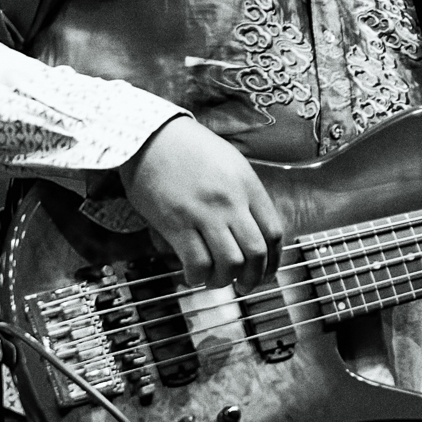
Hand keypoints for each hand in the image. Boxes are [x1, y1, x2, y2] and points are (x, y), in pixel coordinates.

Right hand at [119, 116, 284, 289]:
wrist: (147, 135)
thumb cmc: (188, 148)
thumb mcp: (229, 163)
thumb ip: (244, 195)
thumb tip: (251, 230)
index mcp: (248, 185)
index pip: (274, 233)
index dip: (273, 261)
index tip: (266, 272)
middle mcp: (231, 201)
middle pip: (256, 253)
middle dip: (254, 277)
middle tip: (245, 285)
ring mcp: (204, 213)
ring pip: (229, 262)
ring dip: (225, 280)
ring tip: (216, 281)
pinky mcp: (176, 223)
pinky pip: (197, 262)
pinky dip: (198, 276)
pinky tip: (193, 275)